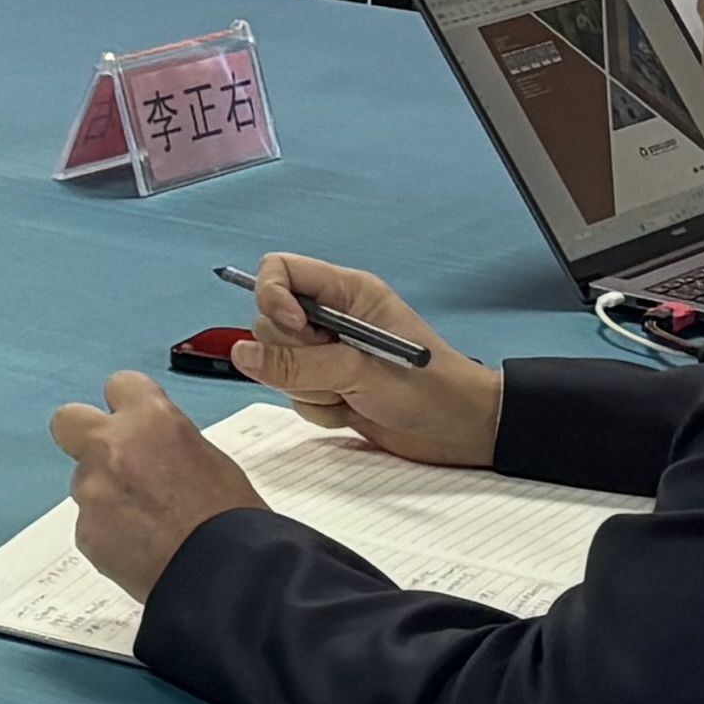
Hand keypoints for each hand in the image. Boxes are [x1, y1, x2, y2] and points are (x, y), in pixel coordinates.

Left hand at [50, 372, 270, 600]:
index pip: (119, 384)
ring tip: (146, 523)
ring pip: (83, 481)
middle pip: (68, 420)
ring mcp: (93, 491)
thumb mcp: (210, 458)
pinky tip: (141, 549)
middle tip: (113, 461)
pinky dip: (109, 534)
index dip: (128, 405)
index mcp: (151, 419)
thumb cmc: (233, 518)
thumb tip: (154, 450)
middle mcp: (111, 447)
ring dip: (104, 494)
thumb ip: (166, 443)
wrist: (226, 575)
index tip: (135, 421)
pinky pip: (90, 525)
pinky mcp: (85, 533)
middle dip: (85, 437)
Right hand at [237, 253, 506, 467]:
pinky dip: (317, 408)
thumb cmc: (432, 390)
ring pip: (276, 362)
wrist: (461, 432)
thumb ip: (298, 365)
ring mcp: (327, 352)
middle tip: (334, 372)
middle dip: (292, 357)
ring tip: (349, 395)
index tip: (295, 329)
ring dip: (307, 388)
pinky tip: (351, 412)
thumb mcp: (363, 372)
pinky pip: (291, 393)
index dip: (272, 298)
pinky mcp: (326, 384)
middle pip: (269, 323)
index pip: (279, 271)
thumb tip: (242, 354)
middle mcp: (331, 317)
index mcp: (346, 293)